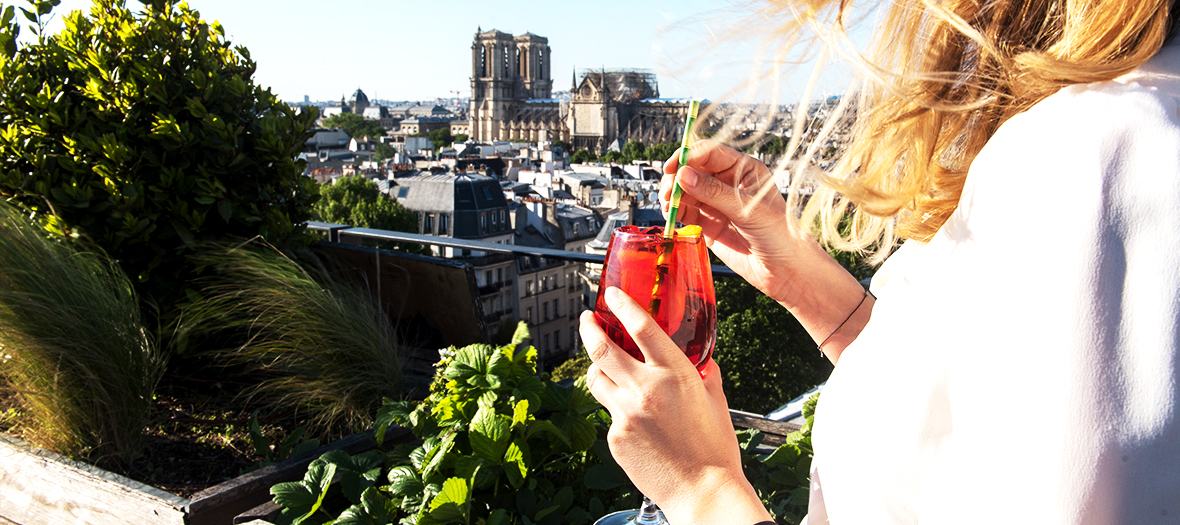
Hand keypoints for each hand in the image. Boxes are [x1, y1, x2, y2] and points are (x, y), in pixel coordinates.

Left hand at [580, 287, 771, 524]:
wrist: (703, 491)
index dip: (623, 305)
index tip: (613, 296)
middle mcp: (645, 389)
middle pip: (601, 348)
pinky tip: (635, 419)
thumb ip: (705, 374)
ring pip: (596, 380)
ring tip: (603, 366)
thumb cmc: (714, 449)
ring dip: (597, 368)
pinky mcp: (615, 437)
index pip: (641, 326)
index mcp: (674, 374)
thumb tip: (701, 361)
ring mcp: (625, 414)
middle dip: (589, 328)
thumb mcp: (716, 400)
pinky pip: (609, 413)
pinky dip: (617, 408)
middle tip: (587, 319)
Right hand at [661, 140, 816, 306]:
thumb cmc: (780, 234)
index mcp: (744, 170)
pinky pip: (686, 213)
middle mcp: (728, 184)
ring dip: (673, 196)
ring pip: (686, 192)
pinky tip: (672, 216)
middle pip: (693, 171)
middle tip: (668, 193)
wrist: (785, 270)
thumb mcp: (747, 209)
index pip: (710, 153)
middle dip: (676, 179)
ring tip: (669, 206)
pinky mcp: (709, 224)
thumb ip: (714, 192)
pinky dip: (676, 213)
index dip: (688, 157)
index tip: (672, 168)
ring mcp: (717, 204)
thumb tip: (683, 175)